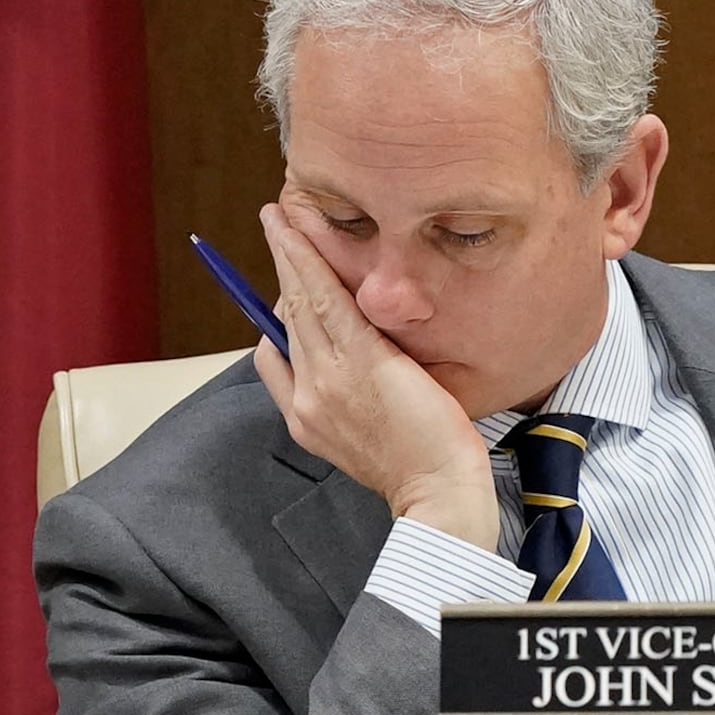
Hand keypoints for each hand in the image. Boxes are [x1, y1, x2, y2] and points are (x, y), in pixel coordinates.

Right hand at [249, 202, 499, 550]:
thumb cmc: (424, 471)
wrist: (440, 495)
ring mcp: (328, 378)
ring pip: (297, 301)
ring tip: (280, 218)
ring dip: (286, 253)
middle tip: (275, 229)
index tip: (282, 291)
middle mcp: (307, 397)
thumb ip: (354, 400)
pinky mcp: (360, 360)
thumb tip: (359, 363)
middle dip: (278, 270)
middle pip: (283, 318)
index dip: (274, 320)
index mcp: (306, 420)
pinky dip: (305, 262)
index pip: (274, 358)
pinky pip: (323, 300)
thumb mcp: (371, 441)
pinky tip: (298, 234)